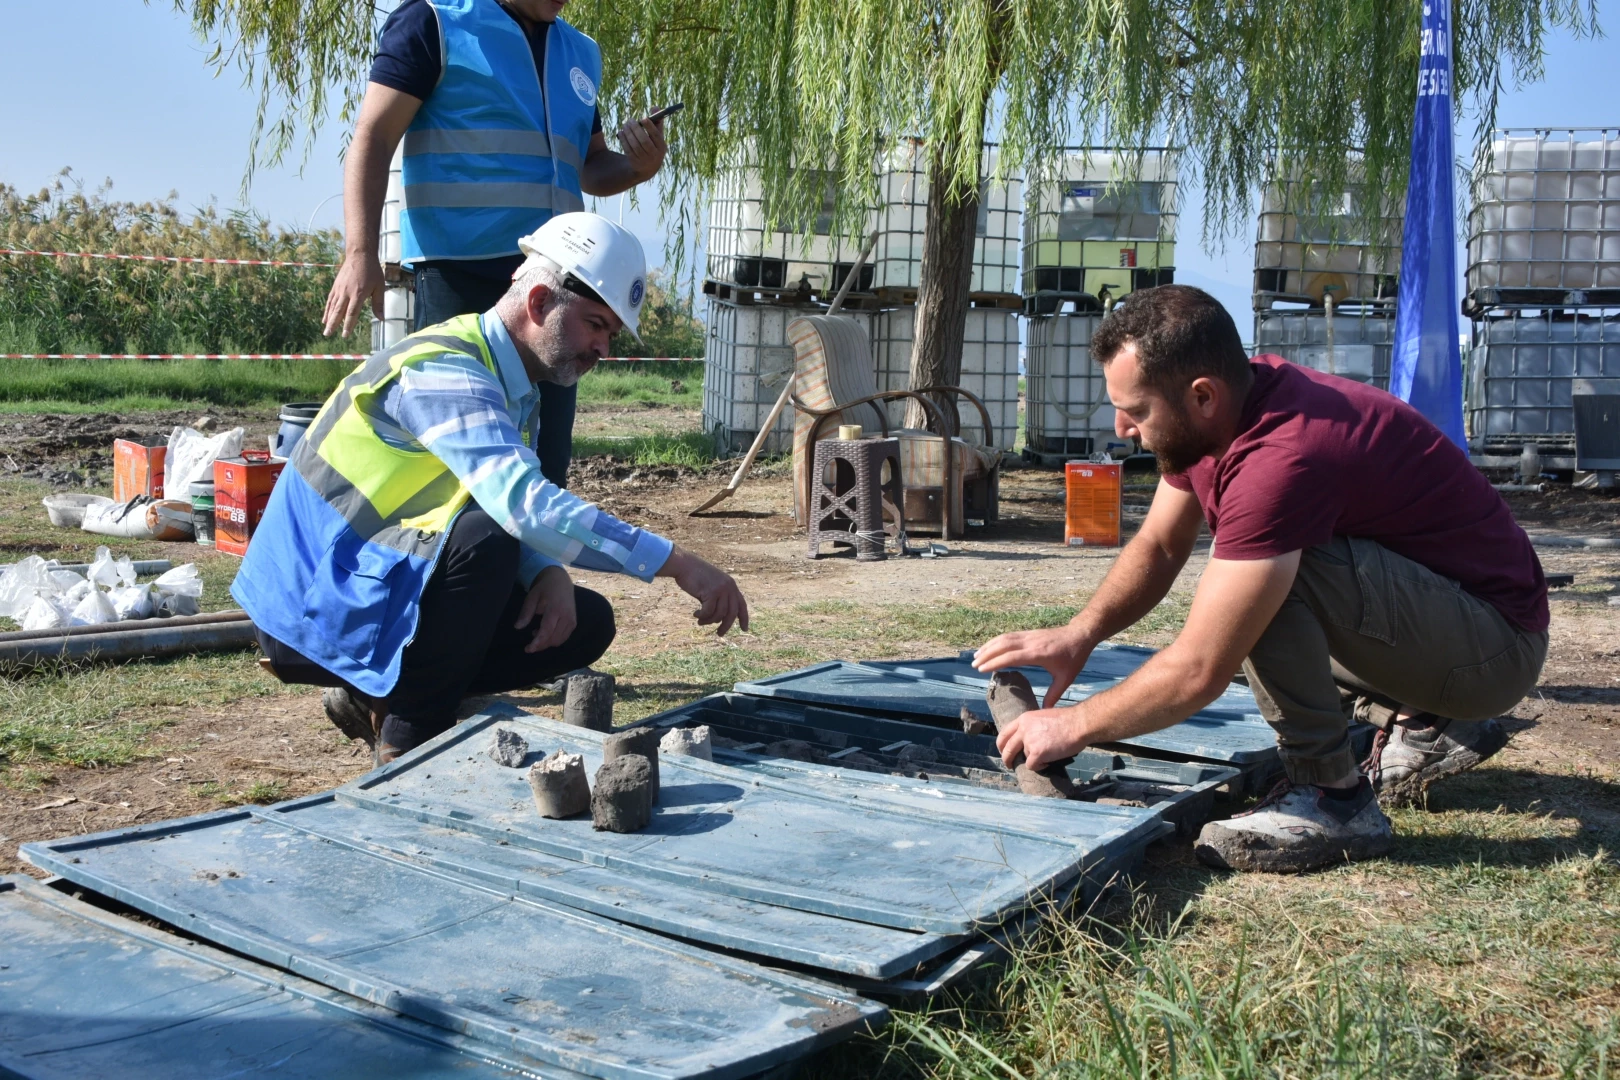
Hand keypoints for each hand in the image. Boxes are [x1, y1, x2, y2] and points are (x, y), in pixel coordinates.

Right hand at [323, 253, 383, 337]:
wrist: (360, 255)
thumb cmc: (372, 271)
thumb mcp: (380, 287)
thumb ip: (379, 303)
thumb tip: (381, 319)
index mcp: (358, 294)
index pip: (352, 313)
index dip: (348, 325)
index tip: (345, 335)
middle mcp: (346, 293)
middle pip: (338, 312)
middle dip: (333, 324)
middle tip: (328, 335)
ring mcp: (339, 289)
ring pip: (332, 306)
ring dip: (328, 319)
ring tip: (325, 330)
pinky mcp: (336, 286)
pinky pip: (330, 300)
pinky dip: (327, 309)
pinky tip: (325, 317)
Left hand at [515, 566, 577, 652]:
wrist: (561, 581)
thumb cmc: (545, 588)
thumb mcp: (532, 597)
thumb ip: (526, 612)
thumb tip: (518, 627)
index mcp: (555, 609)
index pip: (547, 631)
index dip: (537, 643)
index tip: (528, 649)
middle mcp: (566, 616)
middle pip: (553, 639)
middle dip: (541, 645)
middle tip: (529, 645)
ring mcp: (572, 620)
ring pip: (559, 640)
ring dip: (547, 643)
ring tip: (536, 634)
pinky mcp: (574, 623)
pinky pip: (564, 637)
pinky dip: (554, 639)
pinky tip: (546, 632)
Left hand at [616, 114, 667, 181]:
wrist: (648, 168)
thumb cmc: (653, 146)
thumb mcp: (658, 136)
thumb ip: (657, 122)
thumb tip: (655, 107)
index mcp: (662, 147)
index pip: (656, 136)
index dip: (650, 127)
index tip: (643, 118)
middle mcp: (654, 155)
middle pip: (644, 141)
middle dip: (636, 129)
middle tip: (630, 120)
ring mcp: (644, 160)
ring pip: (635, 145)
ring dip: (628, 134)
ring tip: (624, 125)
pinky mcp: (635, 163)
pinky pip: (628, 150)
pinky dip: (624, 140)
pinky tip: (621, 132)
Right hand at [660, 547, 748, 635]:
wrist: (684, 564)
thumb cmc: (695, 576)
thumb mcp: (711, 587)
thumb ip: (718, 600)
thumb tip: (720, 620)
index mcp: (731, 585)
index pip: (741, 604)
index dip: (744, 618)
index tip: (744, 629)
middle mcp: (729, 587)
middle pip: (732, 613)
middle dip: (726, 626)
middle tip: (719, 634)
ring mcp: (721, 589)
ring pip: (719, 614)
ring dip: (709, 621)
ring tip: (700, 622)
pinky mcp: (711, 592)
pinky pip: (708, 612)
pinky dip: (702, 616)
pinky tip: (695, 614)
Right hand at [972, 624, 1094, 707]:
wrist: (1080, 635)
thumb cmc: (1074, 657)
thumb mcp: (1066, 678)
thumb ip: (1054, 694)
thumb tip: (1044, 711)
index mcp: (1037, 654)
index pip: (1010, 657)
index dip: (994, 662)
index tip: (981, 669)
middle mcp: (1030, 642)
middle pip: (1002, 646)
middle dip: (986, 654)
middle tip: (974, 665)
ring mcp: (1029, 636)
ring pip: (1004, 638)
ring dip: (989, 646)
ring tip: (976, 655)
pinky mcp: (1029, 633)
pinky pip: (1009, 636)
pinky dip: (996, 641)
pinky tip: (990, 647)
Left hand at [995, 704, 1089, 770]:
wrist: (1078, 723)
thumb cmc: (1067, 720)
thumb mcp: (1043, 716)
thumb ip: (1033, 726)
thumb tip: (1031, 737)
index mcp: (1024, 719)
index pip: (1004, 732)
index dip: (1002, 744)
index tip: (1003, 750)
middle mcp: (1023, 730)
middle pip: (1006, 747)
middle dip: (1006, 758)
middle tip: (1009, 765)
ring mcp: (1029, 742)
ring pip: (1023, 757)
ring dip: (1032, 760)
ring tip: (1045, 759)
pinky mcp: (1037, 753)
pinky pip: (1032, 766)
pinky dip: (1039, 767)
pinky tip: (1048, 763)